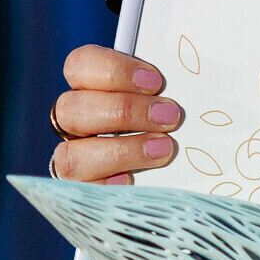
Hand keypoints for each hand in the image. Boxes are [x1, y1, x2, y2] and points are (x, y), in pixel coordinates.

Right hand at [47, 46, 181, 184]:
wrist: (171, 191)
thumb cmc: (170, 129)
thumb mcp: (166, 102)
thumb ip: (163, 92)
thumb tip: (190, 82)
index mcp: (88, 90)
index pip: (79, 66)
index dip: (113, 70)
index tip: (155, 82)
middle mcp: (75, 124)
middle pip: (71, 109)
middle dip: (123, 110)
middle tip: (169, 116)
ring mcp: (73, 161)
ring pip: (69, 155)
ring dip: (120, 151)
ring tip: (162, 149)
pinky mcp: (80, 194)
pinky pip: (79, 193)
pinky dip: (105, 186)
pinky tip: (132, 181)